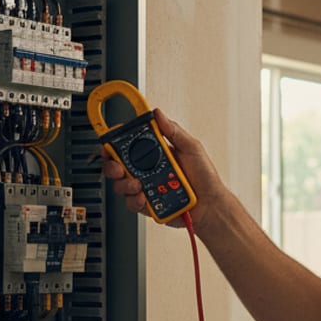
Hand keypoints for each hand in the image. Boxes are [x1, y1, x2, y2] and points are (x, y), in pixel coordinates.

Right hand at [101, 109, 227, 230]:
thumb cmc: (205, 177)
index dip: (115, 141)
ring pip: (121, 184)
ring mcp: (146, 187)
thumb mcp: (192, 148)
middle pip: (117, 165)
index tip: (110, 141)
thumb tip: (158, 114)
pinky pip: (132, 203)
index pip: (128, 144)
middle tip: (118, 168)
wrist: (210, 205)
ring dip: (124, 184)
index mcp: (155, 153)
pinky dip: (134, 200)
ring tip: (138, 185)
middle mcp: (147, 169)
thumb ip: (174, 131)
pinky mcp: (147, 204)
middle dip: (112, 165)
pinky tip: (144, 197)